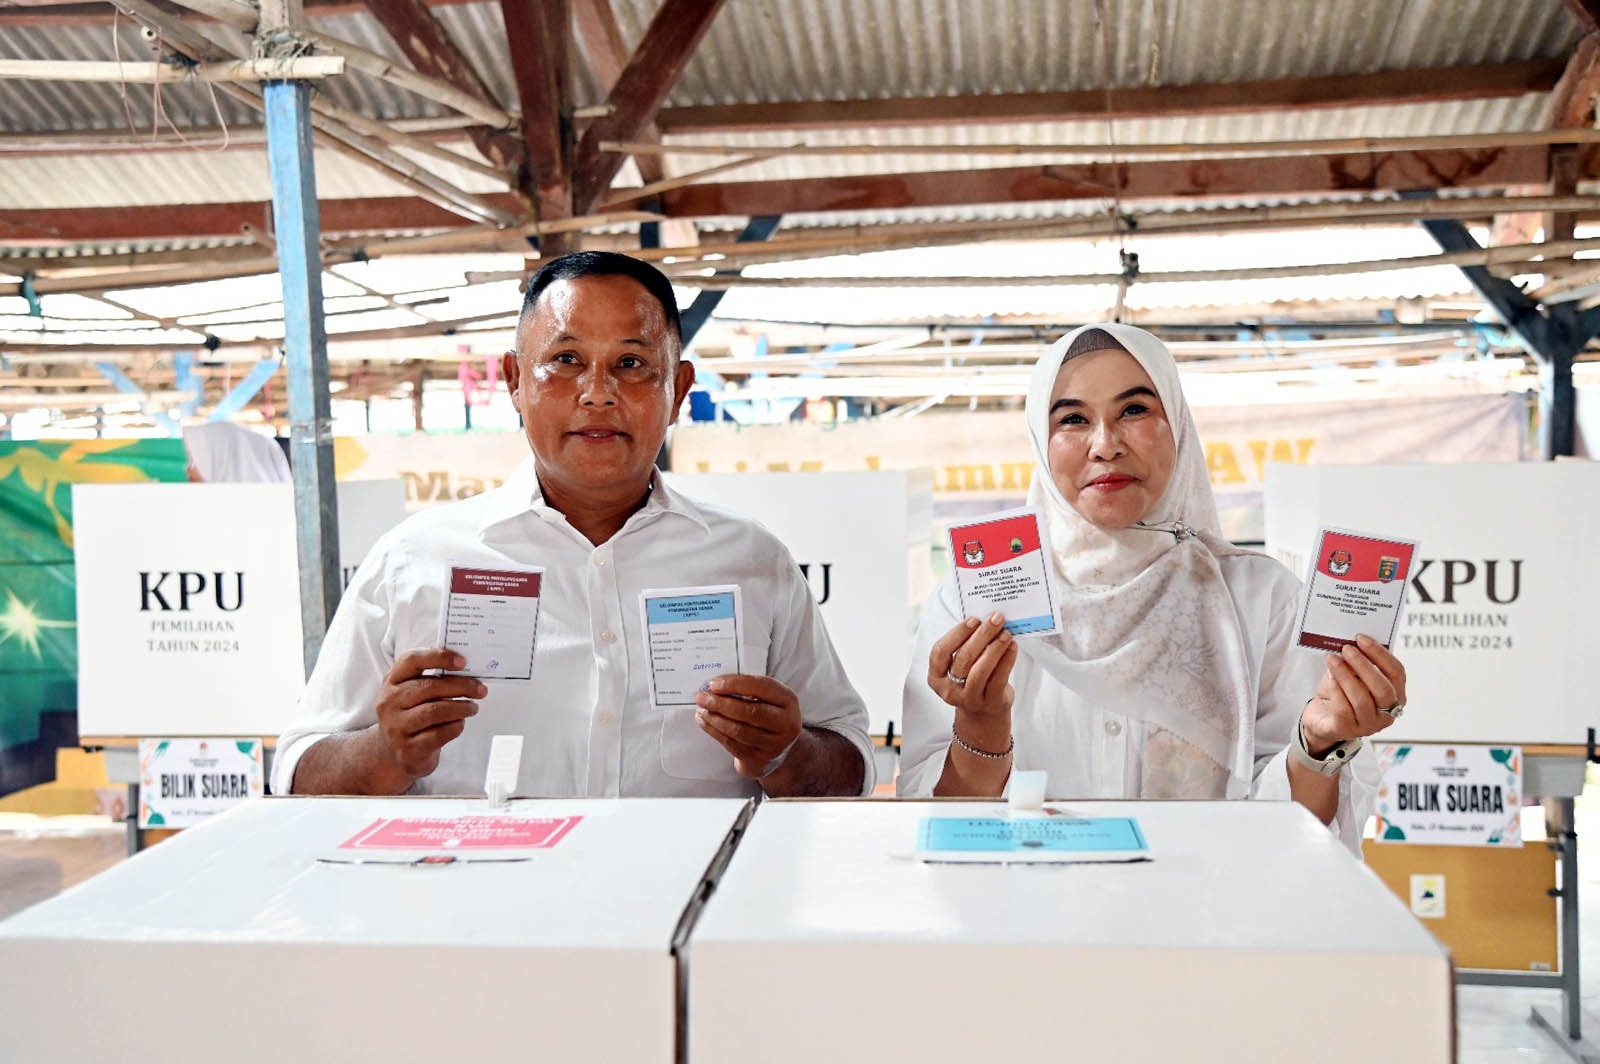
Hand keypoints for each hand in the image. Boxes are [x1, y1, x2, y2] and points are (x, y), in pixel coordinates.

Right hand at [374, 648, 482, 778]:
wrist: (395, 752)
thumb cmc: (411, 716)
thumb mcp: (412, 693)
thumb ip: (433, 679)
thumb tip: (467, 671)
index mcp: (392, 681)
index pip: (412, 660)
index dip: (439, 657)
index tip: (462, 662)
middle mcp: (389, 702)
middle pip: (429, 686)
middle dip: (461, 686)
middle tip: (480, 689)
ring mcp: (396, 727)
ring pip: (435, 711)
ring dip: (461, 707)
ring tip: (472, 707)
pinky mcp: (408, 748)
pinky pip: (439, 733)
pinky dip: (456, 726)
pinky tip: (459, 723)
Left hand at [695, 674, 803, 778]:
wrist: (779, 746)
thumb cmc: (769, 714)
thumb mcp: (768, 697)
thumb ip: (747, 688)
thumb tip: (716, 686)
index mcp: (788, 700)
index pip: (761, 688)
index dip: (735, 684)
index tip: (714, 684)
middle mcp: (786, 723)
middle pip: (751, 712)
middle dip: (722, 703)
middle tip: (702, 697)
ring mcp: (774, 744)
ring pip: (739, 731)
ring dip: (715, 719)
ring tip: (702, 710)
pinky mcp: (759, 759)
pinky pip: (733, 744)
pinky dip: (715, 732)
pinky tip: (706, 723)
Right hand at [926, 612, 1017, 720]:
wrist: (983, 714)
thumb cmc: (970, 682)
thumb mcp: (960, 668)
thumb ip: (965, 647)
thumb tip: (984, 622)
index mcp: (936, 677)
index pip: (940, 652)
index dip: (957, 634)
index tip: (973, 620)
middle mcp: (949, 690)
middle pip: (964, 658)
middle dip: (981, 635)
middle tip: (995, 619)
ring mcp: (969, 699)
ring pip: (981, 669)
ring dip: (995, 647)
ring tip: (1005, 633)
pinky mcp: (990, 703)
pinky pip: (999, 678)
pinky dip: (1007, 660)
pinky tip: (1012, 647)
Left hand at [1301, 634, 1406, 754]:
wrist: (1320, 717)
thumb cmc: (1340, 693)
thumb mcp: (1353, 675)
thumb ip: (1360, 662)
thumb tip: (1355, 643)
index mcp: (1395, 696)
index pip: (1396, 673)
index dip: (1380, 654)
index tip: (1361, 638)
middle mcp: (1386, 713)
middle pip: (1382, 688)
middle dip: (1363, 665)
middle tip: (1346, 648)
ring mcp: (1368, 725)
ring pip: (1361, 699)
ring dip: (1345, 675)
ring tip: (1332, 659)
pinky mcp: (1346, 730)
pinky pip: (1343, 709)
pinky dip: (1336, 689)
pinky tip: (1329, 678)